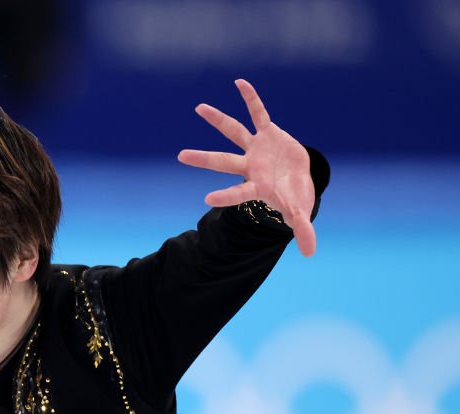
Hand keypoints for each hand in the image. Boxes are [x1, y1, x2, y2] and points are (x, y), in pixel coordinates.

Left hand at [177, 79, 316, 256]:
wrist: (298, 176)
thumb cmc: (293, 195)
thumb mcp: (299, 212)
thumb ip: (302, 230)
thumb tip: (310, 254)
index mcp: (255, 186)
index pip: (237, 193)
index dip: (225, 196)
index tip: (207, 199)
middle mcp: (249, 166)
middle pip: (223, 161)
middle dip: (203, 159)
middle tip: (180, 156)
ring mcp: (255, 148)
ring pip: (233, 131)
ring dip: (218, 119)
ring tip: (198, 107)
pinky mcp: (268, 132)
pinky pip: (258, 113)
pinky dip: (251, 99)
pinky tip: (239, 83)